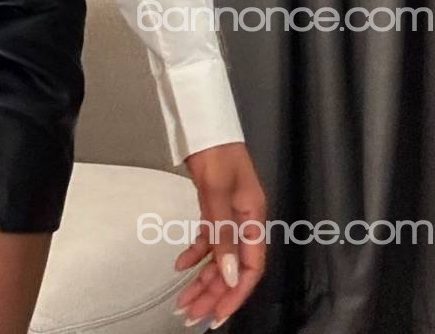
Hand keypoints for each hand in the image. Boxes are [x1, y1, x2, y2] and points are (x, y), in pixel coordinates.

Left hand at [174, 141, 266, 327]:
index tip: (217, 315)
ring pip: (219, 256)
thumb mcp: (217, 192)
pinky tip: (180, 265)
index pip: (251, 267)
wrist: (202, 119)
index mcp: (253, 217)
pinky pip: (209, 238)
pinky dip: (196, 252)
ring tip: (183, 301)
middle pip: (233, 267)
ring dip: (203, 279)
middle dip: (214, 293)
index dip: (235, 294)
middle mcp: (245, 220)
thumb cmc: (215, 151)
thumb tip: (230, 276)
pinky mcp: (214, 206)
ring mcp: (230, 213)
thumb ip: (223, 234)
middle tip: (191, 315)